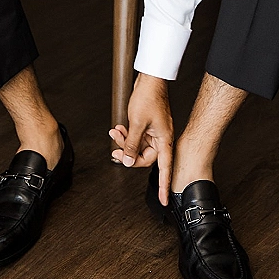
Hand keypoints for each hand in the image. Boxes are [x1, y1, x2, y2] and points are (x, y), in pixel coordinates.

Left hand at [109, 73, 173, 205]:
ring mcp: (154, 131)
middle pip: (144, 156)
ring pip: (138, 146)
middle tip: (115, 151)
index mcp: (163, 140)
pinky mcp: (148, 125)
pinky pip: (137, 136)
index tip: (164, 199)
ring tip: (114, 133)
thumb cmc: (149, 96)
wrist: (149, 79)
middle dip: (128, 153)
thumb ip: (131, 144)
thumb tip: (126, 161)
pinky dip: (127, 134)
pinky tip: (119, 129)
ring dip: (124, 141)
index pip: (164, 168)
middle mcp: (160, 137)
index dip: (163, 185)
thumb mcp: (136, 123)